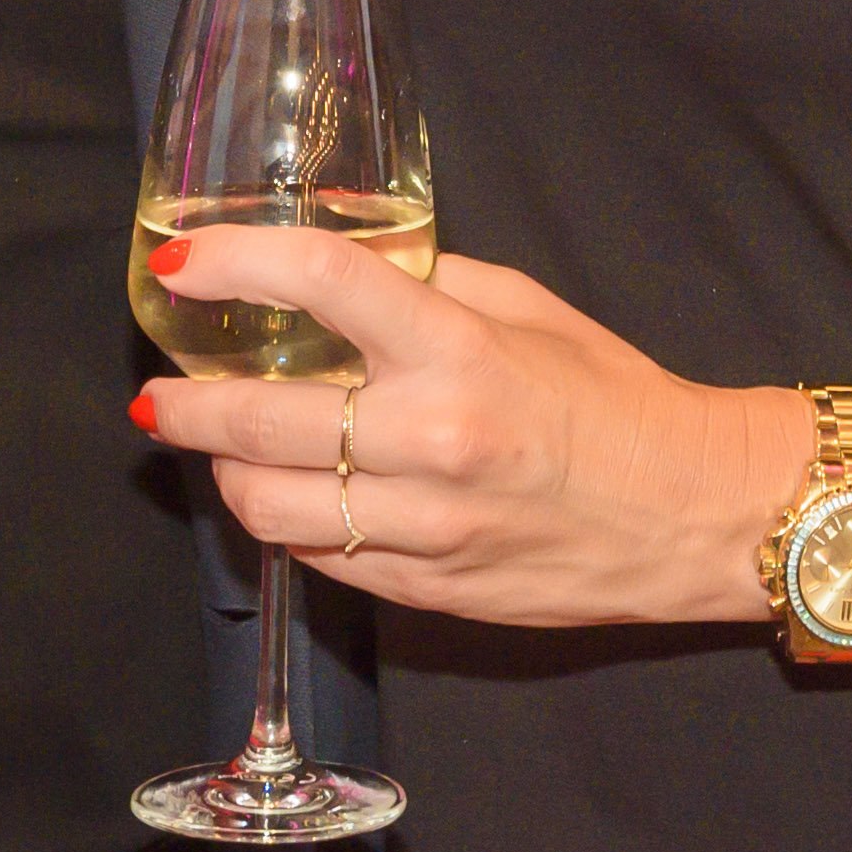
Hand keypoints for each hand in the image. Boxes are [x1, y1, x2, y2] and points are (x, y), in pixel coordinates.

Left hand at [132, 226, 798, 629]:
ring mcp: (424, 527)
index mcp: (459, 351)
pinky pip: (316, 557)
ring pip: (267, 505)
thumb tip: (335, 260)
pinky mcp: (422, 591)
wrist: (689, 512)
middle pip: (258, 420)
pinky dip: (284, 520)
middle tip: (162, 385)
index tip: (178, 262)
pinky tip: (287, 491)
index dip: (231, 265)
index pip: (320, 284)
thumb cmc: (612, 396)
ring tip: (218, 445)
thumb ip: (426, 282)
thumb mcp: (527, 307)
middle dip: (186, 401)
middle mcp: (433, 440)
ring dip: (223, 471)